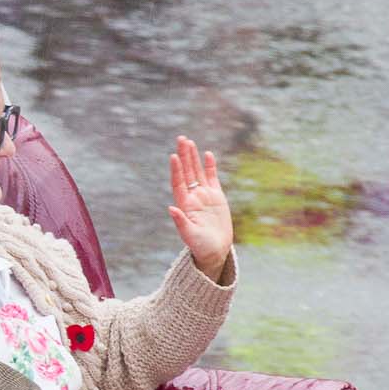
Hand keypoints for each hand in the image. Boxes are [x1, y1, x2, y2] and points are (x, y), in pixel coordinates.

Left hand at [166, 136, 232, 278]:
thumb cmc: (201, 246)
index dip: (176, 169)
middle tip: (181, 138)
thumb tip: (171, 208)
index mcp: (184, 205)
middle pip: (187, 172)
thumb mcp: (190, 235)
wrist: (215, 251)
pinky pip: (212, 178)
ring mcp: (204, 195)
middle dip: (184, 155)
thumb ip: (181, 222)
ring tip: (189, 141)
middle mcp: (193, 197)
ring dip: (193, 157)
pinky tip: (207, 154)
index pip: (179, 182)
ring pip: (197, 171)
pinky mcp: (216, 197)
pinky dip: (210, 166)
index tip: (174, 156)